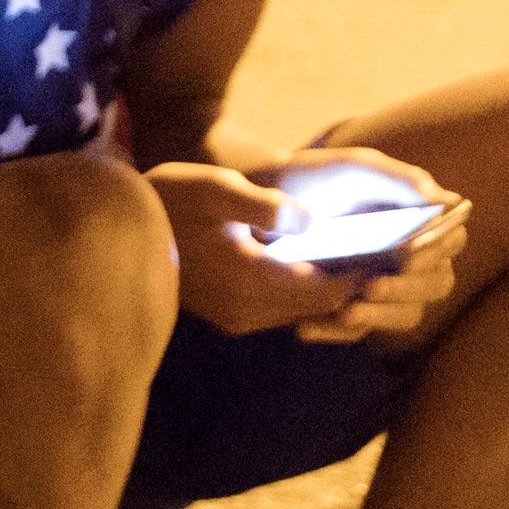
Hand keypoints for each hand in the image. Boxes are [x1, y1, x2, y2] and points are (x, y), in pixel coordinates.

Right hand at [153, 154, 463, 339]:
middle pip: (326, 306)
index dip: (370, 273)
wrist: (109, 236)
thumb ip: (262, 205)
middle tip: (392, 251)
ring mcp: (238, 318)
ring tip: (361, 254)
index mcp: (253, 282)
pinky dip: (305, 290)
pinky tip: (311, 261)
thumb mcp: (212, 190)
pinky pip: (283, 309)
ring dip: (331, 286)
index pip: (334, 291)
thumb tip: (305, 217)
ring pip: (307, 310)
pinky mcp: (229, 316)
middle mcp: (251, 311)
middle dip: (357, 280)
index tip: (399, 248)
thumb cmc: (163, 203)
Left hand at [255, 143, 468, 344]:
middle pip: (436, 284)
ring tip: (345, 312)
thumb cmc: (317, 178)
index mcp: (422, 224)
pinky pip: (353, 331)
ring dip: (379, 317)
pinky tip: (304, 326)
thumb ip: (399, 180)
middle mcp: (412, 260)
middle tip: (371, 287)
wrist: (261, 199)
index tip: (409, 254)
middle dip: (407, 289)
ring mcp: (383, 287)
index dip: (437, 250)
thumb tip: (449, 202)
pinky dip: (333, 330)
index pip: (450, 242)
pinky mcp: (350, 308)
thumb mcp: (354, 169)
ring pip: (405, 315)